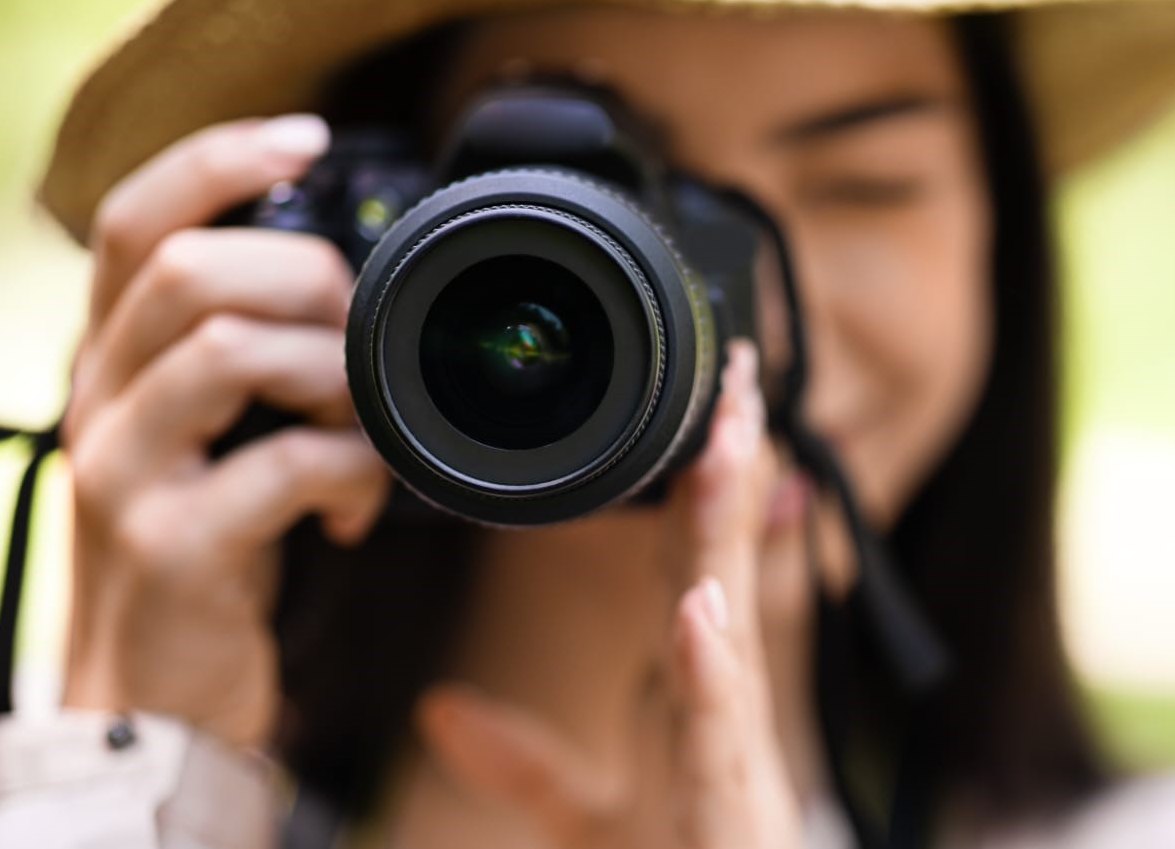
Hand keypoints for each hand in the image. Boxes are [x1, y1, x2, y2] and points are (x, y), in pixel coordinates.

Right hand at [60, 114, 390, 749]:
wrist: (151, 705)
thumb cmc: (203, 555)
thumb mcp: (209, 441)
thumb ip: (247, 366)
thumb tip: (349, 297)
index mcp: (113, 361)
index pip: (132, 221)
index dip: (214, 163)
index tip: (305, 139)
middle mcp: (101, 401)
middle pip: (189, 270)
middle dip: (304, 282)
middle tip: (357, 341)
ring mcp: (123, 473)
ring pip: (228, 349)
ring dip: (332, 377)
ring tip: (360, 431)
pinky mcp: (170, 545)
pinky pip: (281, 466)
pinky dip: (349, 475)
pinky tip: (354, 512)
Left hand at [418, 342, 803, 848]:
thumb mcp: (584, 818)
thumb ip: (522, 761)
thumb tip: (439, 708)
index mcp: (689, 687)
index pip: (694, 559)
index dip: (697, 477)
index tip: (707, 392)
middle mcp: (720, 700)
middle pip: (721, 560)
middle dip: (729, 464)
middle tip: (736, 370)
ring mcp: (731, 746)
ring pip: (729, 619)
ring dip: (726, 530)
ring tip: (724, 441)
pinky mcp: (729, 801)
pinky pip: (716, 727)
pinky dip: (709, 666)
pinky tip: (699, 609)